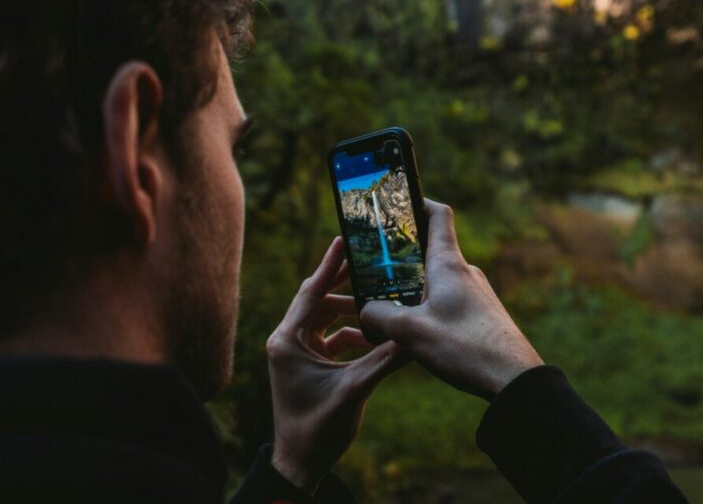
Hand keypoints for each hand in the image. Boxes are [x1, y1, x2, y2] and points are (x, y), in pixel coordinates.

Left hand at [267, 236, 406, 493]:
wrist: (301, 463)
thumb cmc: (317, 429)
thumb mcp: (354, 389)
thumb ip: (384, 360)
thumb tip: (414, 336)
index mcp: (288, 340)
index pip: (311, 292)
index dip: (329, 265)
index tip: (344, 239)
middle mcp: (288, 340)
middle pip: (318, 300)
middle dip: (344, 284)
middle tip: (369, 263)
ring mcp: (296, 352)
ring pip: (325, 318)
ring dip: (350, 310)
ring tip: (377, 298)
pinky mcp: (307, 364)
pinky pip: (329, 338)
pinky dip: (350, 333)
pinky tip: (374, 334)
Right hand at [360, 199, 542, 401]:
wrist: (514, 379)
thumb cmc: (464, 348)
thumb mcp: (410, 332)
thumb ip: (380, 314)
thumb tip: (368, 310)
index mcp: (448, 264)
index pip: (438, 215)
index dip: (418, 202)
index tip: (399, 200)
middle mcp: (465, 272)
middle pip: (431, 251)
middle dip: (403, 255)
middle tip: (375, 265)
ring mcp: (476, 294)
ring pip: (438, 281)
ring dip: (414, 287)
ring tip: (389, 304)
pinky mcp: (481, 315)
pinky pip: (449, 301)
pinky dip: (429, 306)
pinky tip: (416, 330)